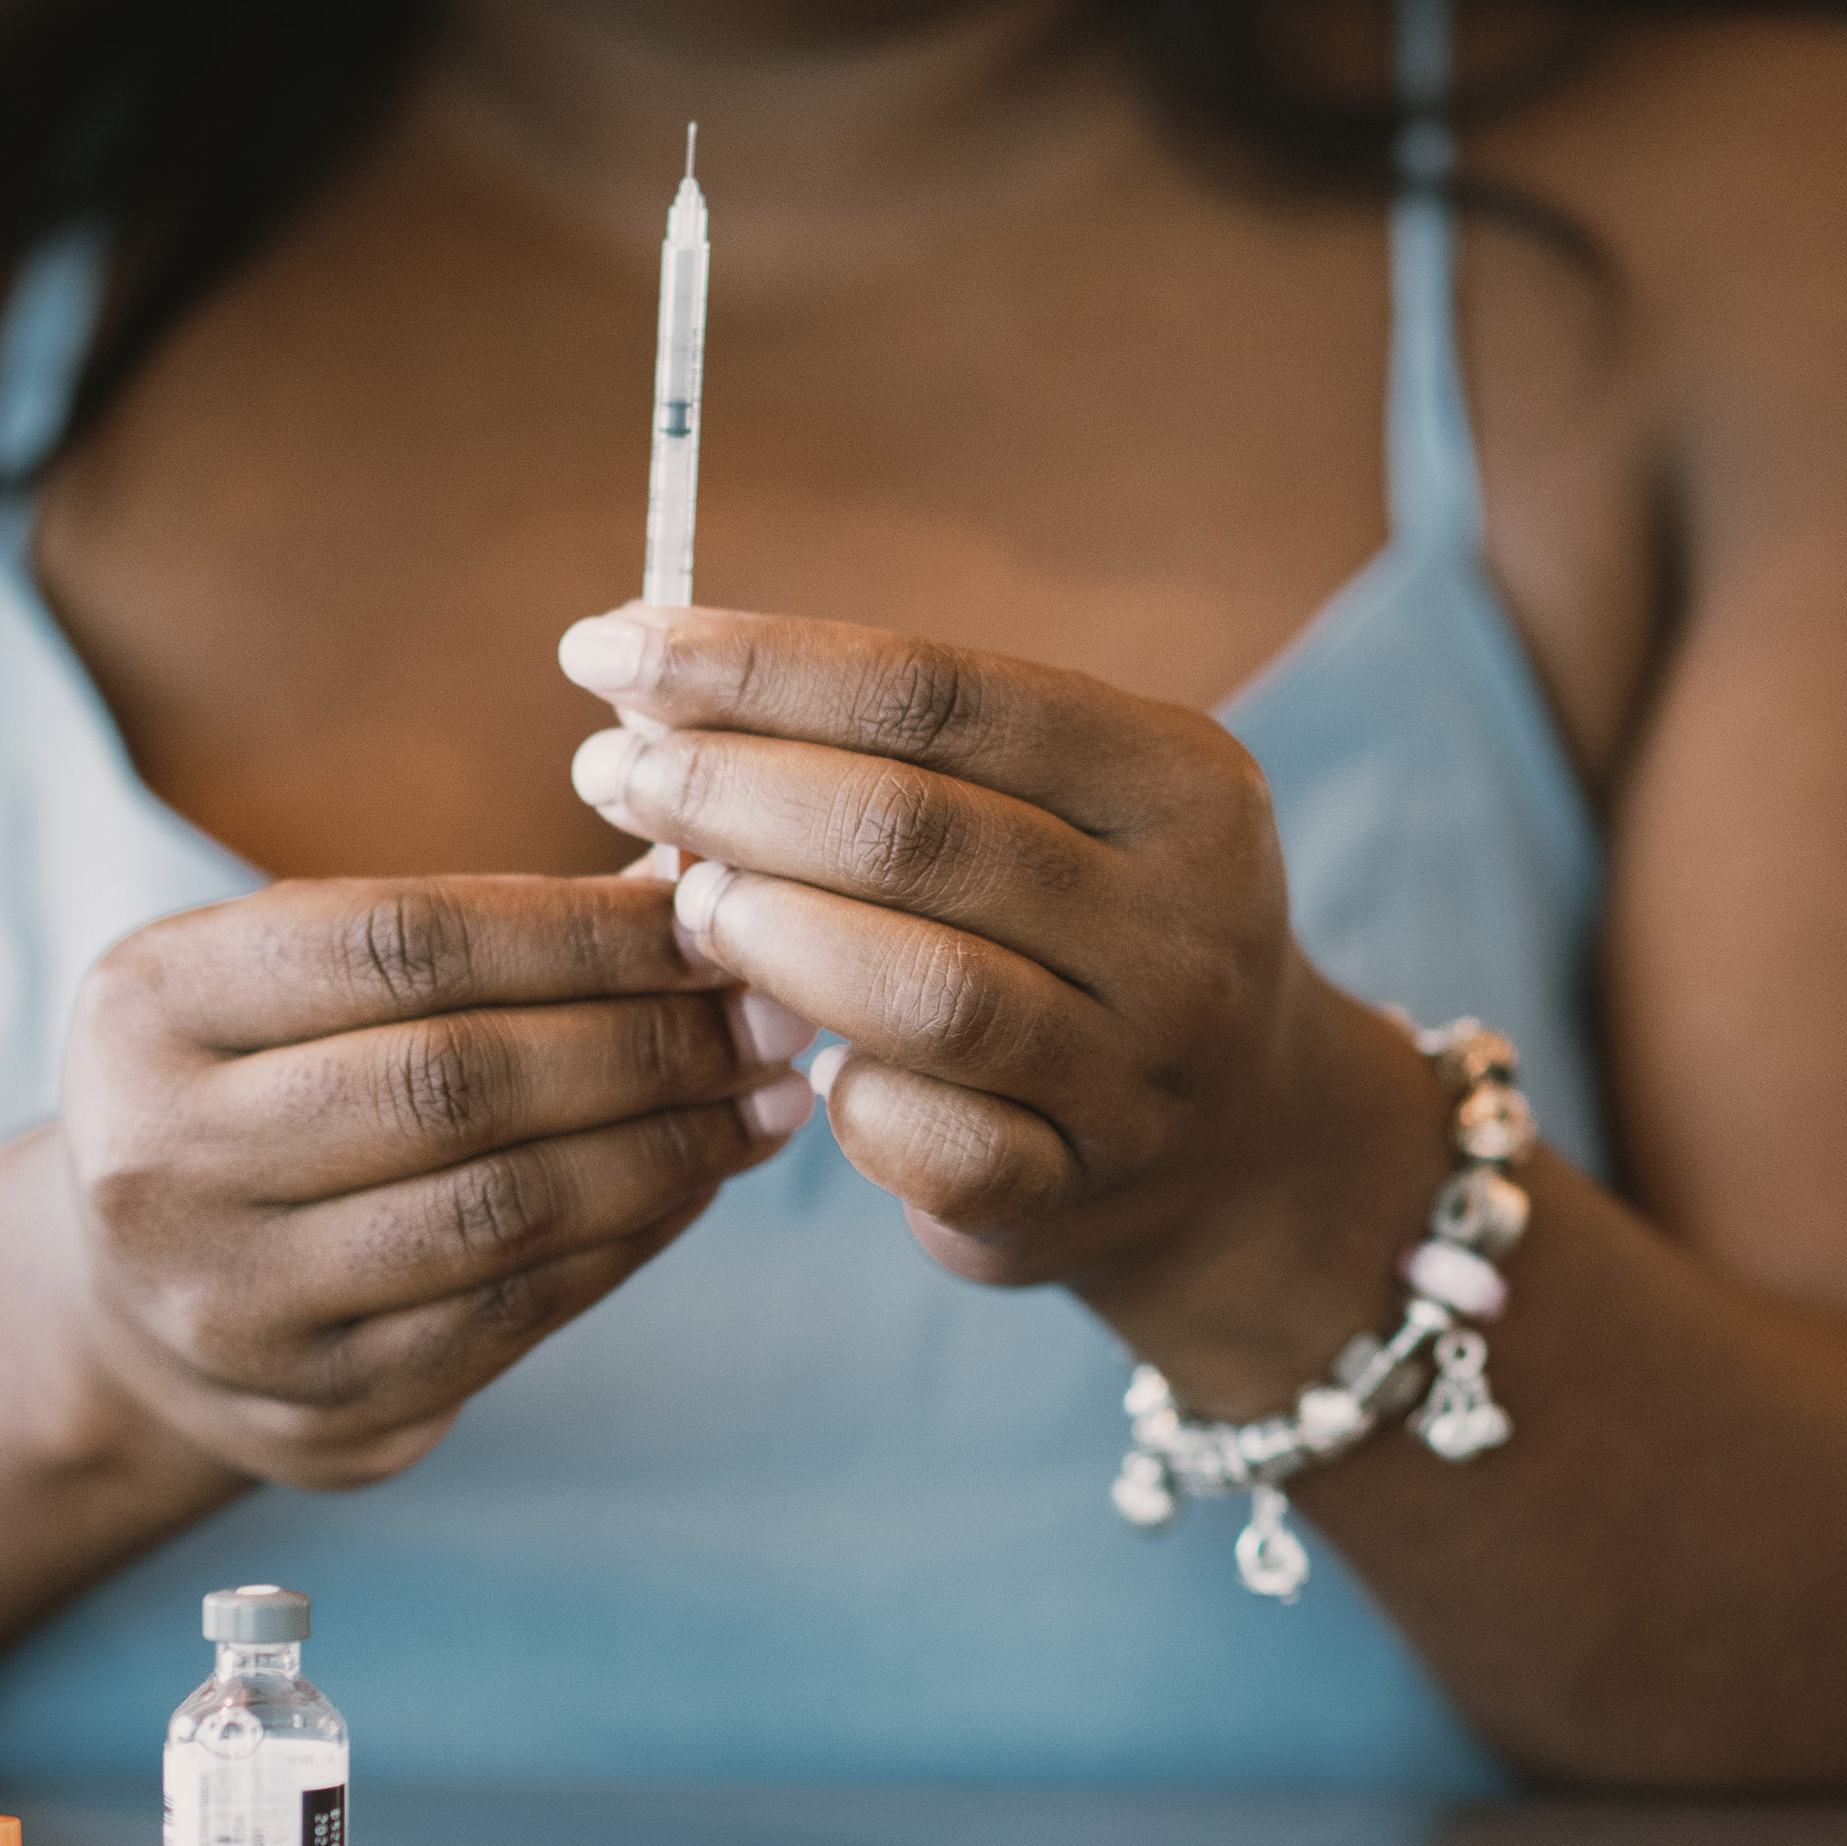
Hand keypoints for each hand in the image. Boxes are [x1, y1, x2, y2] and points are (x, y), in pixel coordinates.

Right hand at [59, 875, 816, 1487]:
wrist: (133, 1303)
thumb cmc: (261, 1084)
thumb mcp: (293, 973)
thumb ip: (472, 926)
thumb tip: (698, 877)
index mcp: (149, 1007)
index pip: (406, 942)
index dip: (584, 930)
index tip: (714, 916)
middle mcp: (162, 1165)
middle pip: (458, 1082)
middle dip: (650, 1042)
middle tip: (774, 1016)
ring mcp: (234, 1310)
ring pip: (501, 1214)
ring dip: (668, 1150)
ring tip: (765, 1102)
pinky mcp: (319, 1415)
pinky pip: (516, 1317)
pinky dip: (631, 1241)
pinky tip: (698, 1186)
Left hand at [562, 605, 1418, 1309]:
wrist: (1240, 1143)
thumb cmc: (1078, 929)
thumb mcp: (1050, 808)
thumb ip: (895, 755)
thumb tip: (652, 695)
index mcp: (1177, 780)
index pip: (939, 692)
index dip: (757, 667)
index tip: (606, 650)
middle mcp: (1183, 924)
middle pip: (916, 831)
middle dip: (729, 792)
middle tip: (607, 777)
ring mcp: (1139, 1072)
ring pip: (925, 991)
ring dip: (765, 935)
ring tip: (677, 903)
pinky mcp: (1076, 1195)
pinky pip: (930, 1143)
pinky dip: (839, 1099)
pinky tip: (785, 1065)